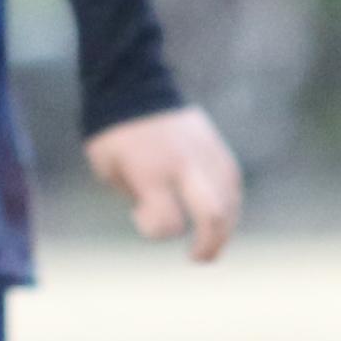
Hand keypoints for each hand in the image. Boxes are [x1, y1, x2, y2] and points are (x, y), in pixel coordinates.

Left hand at [83, 104, 241, 260]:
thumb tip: (162, 219)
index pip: (167, 222)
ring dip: (224, 227)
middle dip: (210, 244)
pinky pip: (232, 180)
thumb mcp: (108, 169)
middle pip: (213, 216)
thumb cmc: (113, 133)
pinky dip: (229, 202)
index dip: (154, 231)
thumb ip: (137, 197)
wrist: (133, 82)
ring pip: (230, 200)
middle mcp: (184, 164)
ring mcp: (204, 152)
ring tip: (209, 241)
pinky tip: (220, 215)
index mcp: (151, 171)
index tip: (140, 218)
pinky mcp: (215, 143)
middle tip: (199, 258)